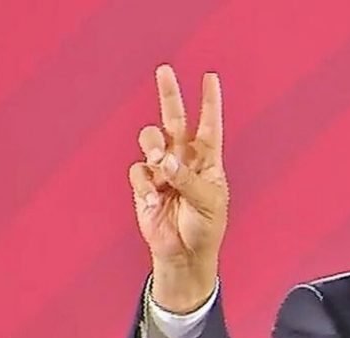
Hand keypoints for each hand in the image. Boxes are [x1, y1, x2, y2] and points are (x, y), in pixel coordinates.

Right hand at [128, 65, 227, 312]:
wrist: (183, 255)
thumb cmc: (204, 229)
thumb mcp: (207, 203)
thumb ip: (187, 179)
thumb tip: (165, 161)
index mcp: (207, 161)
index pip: (209, 125)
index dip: (210, 102)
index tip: (210, 77)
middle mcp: (184, 160)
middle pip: (174, 120)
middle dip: (169, 95)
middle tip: (164, 71)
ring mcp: (162, 171)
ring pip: (150, 140)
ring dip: (152, 146)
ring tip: (160, 165)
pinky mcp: (144, 185)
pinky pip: (139, 171)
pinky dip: (145, 185)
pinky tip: (154, 202)